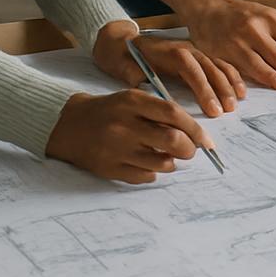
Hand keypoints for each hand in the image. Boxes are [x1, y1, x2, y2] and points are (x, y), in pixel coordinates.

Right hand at [46, 90, 207, 183]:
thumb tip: (192, 133)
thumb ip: (160, 112)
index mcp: (133, 102)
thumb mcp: (133, 99)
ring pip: (161, 163)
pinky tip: (148, 164)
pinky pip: (144, 176)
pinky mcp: (109, 169)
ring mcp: (116, 149)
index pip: (174, 114)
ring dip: (172, 163)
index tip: (207, 140)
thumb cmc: (110, 111)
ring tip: (167, 157)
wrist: (68, 125)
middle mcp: (125, 125)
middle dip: (189, 149)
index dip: (196, 129)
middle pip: (172, 140)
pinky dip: (153, 173)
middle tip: (189, 150)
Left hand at [92, 21, 244, 116]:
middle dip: (221, 89)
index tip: (211, 110)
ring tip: (235, 104)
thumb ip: (131, 74)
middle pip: (209, 68)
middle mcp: (187, 49)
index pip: (191, 69)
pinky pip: (220, 65)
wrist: (122, 42)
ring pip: (218, 66)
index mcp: (169, 52)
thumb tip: (144, 87)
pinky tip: (239, 92)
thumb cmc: (122, 56)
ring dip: (229, 84)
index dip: (203, 89)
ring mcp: (195, 52)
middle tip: (228, 110)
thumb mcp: (120, 64)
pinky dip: (231, 77)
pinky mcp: (198, 57)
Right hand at [186, 0, 275, 93]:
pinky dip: (248, 80)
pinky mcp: (221, 53)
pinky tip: (256, 88)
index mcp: (272, 18)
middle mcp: (255, 28)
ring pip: (257, 63)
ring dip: (272, 77)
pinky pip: (237, 69)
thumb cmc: (248, 17)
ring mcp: (237, 41)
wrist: (211, 9)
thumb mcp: (271, 18)